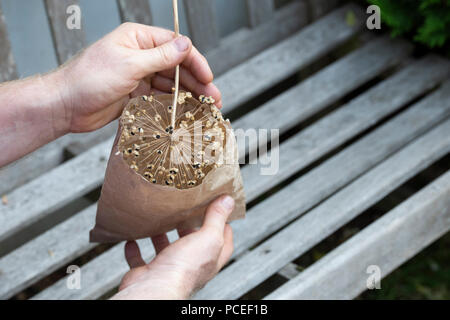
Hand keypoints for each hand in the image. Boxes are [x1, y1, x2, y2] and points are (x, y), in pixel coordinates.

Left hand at [53, 22, 221, 133]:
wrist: (66, 106)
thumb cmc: (89, 79)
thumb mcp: (129, 64)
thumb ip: (160, 56)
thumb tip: (185, 45)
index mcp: (138, 39)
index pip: (175, 45)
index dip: (195, 61)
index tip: (208, 77)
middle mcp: (140, 55)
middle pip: (176, 66)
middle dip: (196, 81)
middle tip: (213, 97)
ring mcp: (138, 75)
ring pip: (170, 83)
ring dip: (188, 94)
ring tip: (205, 107)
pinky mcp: (135, 94)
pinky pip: (159, 97)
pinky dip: (173, 104)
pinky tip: (186, 111)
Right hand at [111, 195, 234, 299]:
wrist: (155, 288)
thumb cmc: (183, 268)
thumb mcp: (208, 237)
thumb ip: (217, 219)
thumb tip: (229, 201)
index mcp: (209, 259)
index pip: (223, 243)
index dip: (223, 227)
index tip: (220, 211)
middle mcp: (190, 267)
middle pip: (194, 246)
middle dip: (190, 230)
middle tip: (187, 213)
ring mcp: (168, 270)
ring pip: (167, 252)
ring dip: (163, 238)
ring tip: (161, 222)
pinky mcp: (148, 274)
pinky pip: (141, 261)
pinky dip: (136, 250)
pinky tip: (134, 239)